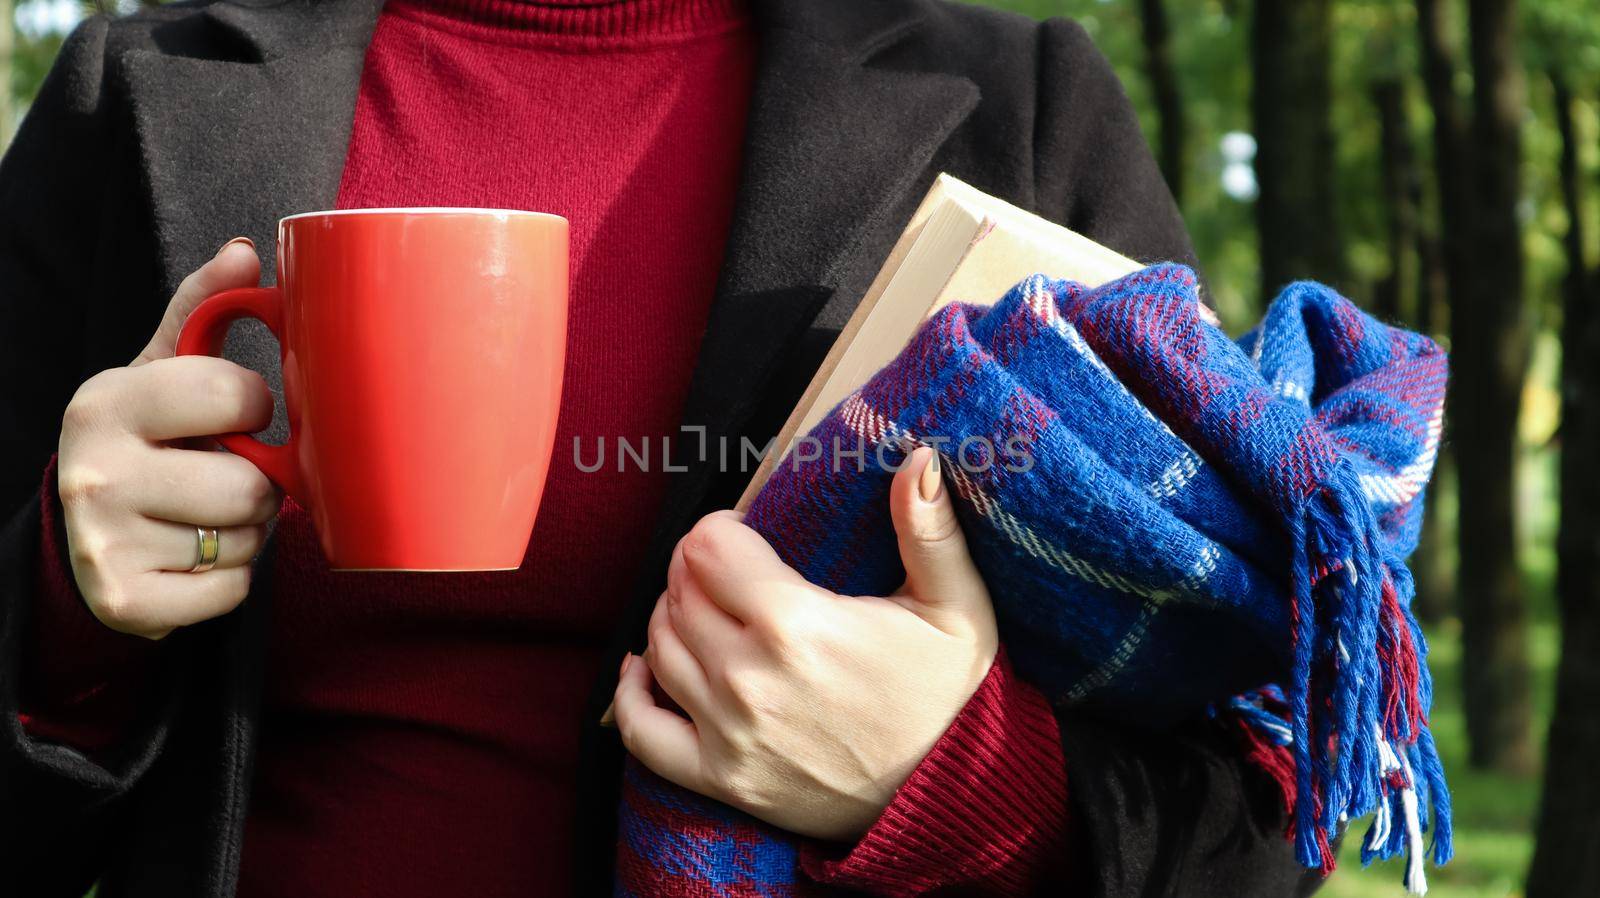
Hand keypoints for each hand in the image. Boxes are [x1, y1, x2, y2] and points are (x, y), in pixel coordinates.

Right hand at [56, 238, 280, 638]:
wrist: (87, 536)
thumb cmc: (147, 439)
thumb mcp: (163, 370)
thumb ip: (202, 311)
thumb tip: (245, 252)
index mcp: (107, 401)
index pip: (238, 395)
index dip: (257, 407)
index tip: (235, 413)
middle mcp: (94, 471)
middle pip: (250, 485)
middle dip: (256, 485)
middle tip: (223, 477)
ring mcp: (104, 541)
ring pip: (244, 540)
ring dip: (244, 534)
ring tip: (205, 516)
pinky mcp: (125, 601)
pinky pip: (231, 592)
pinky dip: (228, 581)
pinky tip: (193, 560)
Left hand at [614, 447, 998, 841]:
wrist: (951, 794)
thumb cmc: (952, 693)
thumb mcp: (957, 606)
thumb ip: (929, 529)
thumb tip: (920, 457)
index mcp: (794, 623)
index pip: (705, 547)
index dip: (720, 529)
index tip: (747, 535)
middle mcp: (747, 677)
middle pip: (678, 591)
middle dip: (697, 568)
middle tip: (733, 570)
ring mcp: (728, 732)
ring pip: (658, 646)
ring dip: (673, 616)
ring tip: (709, 610)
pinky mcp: (721, 779)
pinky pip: (642, 731)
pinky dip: (633, 694)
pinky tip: (646, 668)